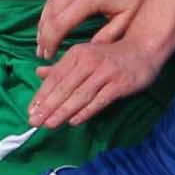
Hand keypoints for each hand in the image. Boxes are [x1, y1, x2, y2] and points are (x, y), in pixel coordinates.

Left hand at [28, 31, 167, 129]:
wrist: (144, 49)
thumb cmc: (110, 56)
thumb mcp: (84, 56)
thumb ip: (62, 67)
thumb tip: (38, 73)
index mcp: (77, 54)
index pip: (55, 77)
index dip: (41, 95)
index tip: (30, 111)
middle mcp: (89, 61)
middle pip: (64, 88)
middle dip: (48, 106)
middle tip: (34, 122)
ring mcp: (105, 72)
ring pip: (80, 95)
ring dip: (63, 111)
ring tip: (49, 124)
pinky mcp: (119, 83)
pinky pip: (99, 100)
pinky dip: (86, 111)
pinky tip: (74, 121)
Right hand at [36, 0, 160, 59]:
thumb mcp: (126, 22)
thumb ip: (104, 39)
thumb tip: (84, 55)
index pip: (59, 24)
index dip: (51, 43)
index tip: (48, 57)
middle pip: (50, 12)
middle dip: (43, 34)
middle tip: (42, 54)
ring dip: (44, 21)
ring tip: (43, 40)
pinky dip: (52, 7)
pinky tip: (53, 19)